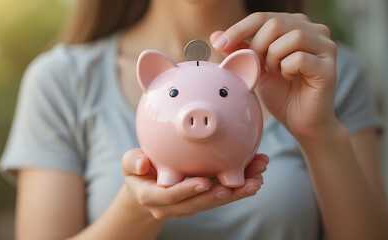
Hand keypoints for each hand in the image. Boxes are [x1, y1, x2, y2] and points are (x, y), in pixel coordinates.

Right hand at [122, 148, 267, 219]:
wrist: (146, 188)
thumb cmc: (138, 173)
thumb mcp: (129, 165)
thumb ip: (133, 162)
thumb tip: (143, 163)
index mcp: (153, 198)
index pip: (171, 196)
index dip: (188, 190)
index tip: (205, 182)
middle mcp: (174, 207)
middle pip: (201, 203)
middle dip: (226, 194)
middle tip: (247, 184)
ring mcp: (190, 205)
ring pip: (215, 200)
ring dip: (239, 191)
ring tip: (258, 178)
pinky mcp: (202, 199)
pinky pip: (221, 193)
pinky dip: (239, 185)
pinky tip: (255, 174)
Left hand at [211, 12, 338, 140]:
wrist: (301, 122)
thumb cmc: (281, 94)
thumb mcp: (256, 68)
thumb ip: (240, 50)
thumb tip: (215, 36)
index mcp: (296, 26)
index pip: (263, 17)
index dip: (239, 29)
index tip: (219, 44)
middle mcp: (315, 31)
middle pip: (275, 23)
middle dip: (258, 47)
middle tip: (258, 66)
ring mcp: (326, 47)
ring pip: (291, 37)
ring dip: (274, 58)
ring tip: (276, 72)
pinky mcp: (329, 66)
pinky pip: (299, 58)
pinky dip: (287, 69)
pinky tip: (289, 78)